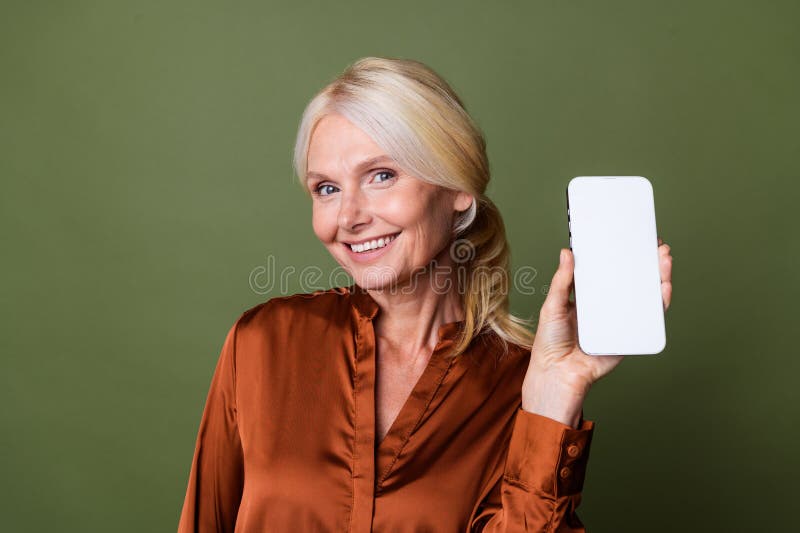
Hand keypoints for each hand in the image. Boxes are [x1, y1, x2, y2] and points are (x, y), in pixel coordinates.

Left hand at [520, 238, 672, 426]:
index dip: (620, 257)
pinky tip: (663, 287)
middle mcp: (605, 308)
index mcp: (587, 298)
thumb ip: (562, 281)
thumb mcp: (552, 306)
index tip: (631, 239)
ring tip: (663, 259)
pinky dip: (659, 304)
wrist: (558, 375)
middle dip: (646, 263)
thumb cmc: (550, 344)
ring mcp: (618, 321)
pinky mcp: (628, 336)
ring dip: (658, 278)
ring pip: (643, 298)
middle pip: (631, 282)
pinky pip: (647, 319)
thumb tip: (566, 253)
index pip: (607, 272)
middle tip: (655, 246)